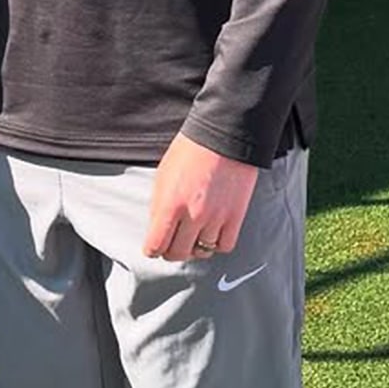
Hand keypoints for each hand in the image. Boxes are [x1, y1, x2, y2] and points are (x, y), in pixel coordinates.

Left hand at [143, 133, 261, 261]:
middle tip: (174, 242)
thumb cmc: (190, 150)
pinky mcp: (236, 216)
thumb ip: (159, 206)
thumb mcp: (163, 175)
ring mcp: (215, 217)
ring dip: (196, 246)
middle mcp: (192, 215)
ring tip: (195, 234)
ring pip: (201, 252)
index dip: (152, 249)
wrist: (224, 134)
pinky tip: (213, 232)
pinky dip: (217, 244)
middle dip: (172, 250)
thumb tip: (158, 229)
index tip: (155, 245)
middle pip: (177, 254)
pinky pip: (225, 246)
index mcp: (169, 204)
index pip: (155, 246)